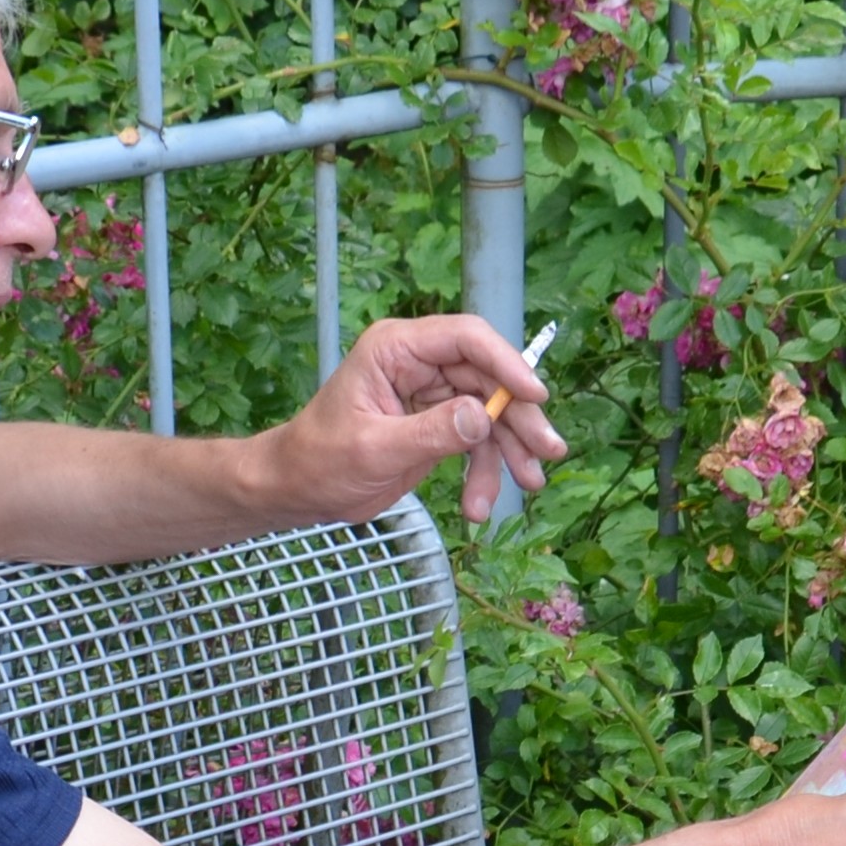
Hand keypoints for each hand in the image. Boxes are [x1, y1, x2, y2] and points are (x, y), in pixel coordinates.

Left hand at [270, 313, 568, 522]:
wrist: (297, 489)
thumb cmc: (319, 461)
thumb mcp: (374, 449)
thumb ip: (430, 433)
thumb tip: (482, 418)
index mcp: (396, 349)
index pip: (465, 339)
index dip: (506, 364)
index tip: (535, 396)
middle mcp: (418, 363)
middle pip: (488, 379)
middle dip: (519, 418)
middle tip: (547, 452)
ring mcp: (430, 394)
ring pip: (489, 414)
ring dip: (509, 452)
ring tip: (528, 485)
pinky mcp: (436, 425)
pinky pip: (475, 442)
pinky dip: (484, 472)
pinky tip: (478, 506)